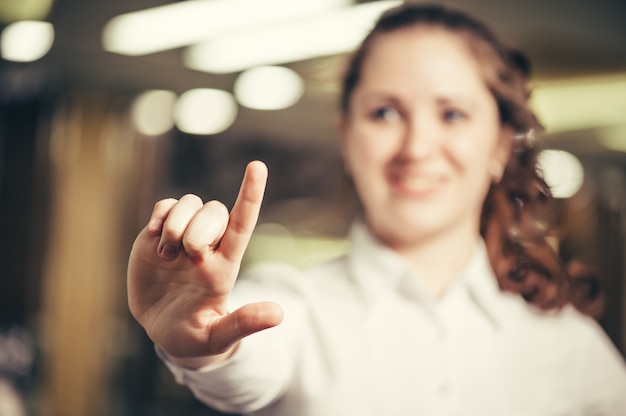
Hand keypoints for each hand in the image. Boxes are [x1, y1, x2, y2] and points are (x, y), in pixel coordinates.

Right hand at [127, 161, 282, 366]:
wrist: (163, 330)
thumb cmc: (195, 337)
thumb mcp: (217, 337)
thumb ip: (243, 324)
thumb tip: (279, 315)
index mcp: (225, 266)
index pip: (243, 223)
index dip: (251, 195)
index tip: (258, 166)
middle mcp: (208, 245)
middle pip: (215, 211)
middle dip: (198, 229)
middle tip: (186, 258)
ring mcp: (183, 237)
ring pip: (189, 203)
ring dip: (175, 225)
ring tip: (165, 256)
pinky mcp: (158, 234)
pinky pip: (165, 205)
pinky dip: (159, 217)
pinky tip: (153, 239)